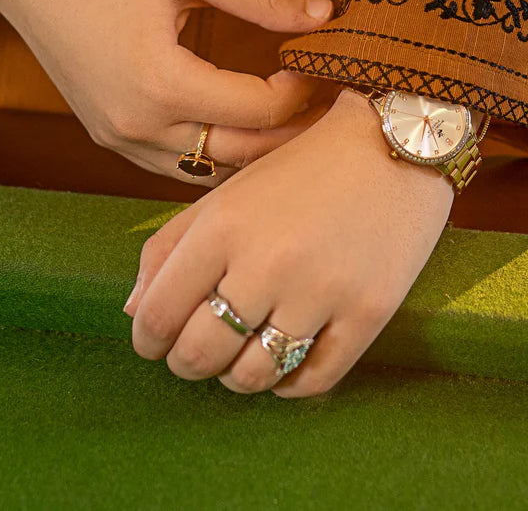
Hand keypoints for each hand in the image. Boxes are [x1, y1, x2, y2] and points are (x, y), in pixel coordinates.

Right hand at [0, 0, 332, 181]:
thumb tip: (325, 16)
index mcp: (162, 83)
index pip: (259, 110)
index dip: (303, 92)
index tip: (322, 66)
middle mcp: (139, 126)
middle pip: (241, 154)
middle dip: (291, 134)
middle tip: (327, 106)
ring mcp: (120, 139)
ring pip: (208, 172)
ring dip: (254, 153)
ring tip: (293, 119)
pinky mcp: (109, 136)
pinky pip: (176, 166)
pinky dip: (215, 154)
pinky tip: (243, 126)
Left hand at [125, 89, 452, 395]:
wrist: (393, 142)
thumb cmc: (303, 167)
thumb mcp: (228, 193)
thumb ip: (172, 246)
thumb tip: (134, 310)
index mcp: (223, 226)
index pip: (158, 315)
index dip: (148, 339)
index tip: (155, 340)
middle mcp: (267, 262)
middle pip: (200, 354)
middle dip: (187, 362)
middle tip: (197, 352)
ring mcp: (320, 291)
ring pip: (253, 376)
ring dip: (238, 375)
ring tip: (244, 353)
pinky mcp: (368, 311)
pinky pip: (313, 380)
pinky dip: (291, 383)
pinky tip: (288, 358)